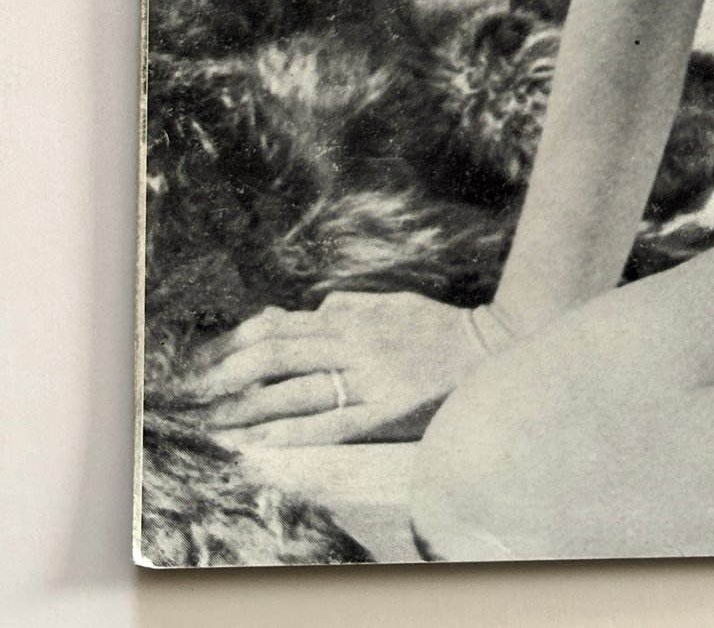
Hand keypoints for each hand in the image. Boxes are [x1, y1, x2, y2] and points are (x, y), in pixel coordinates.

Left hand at [180, 290, 494, 447]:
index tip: (203, 359)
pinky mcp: (385, 411)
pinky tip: (261, 441)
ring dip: (248, 408)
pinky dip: (293, 431)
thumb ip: (351, 304)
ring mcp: (368, 378)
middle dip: (227, 374)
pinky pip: (331, 423)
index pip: (279, 325)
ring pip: (296, 390)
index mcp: (352, 317)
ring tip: (212, 423)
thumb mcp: (394, 302)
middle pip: (276, 354)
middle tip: (191, 393)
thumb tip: (308, 309)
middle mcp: (353, 343)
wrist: (492, 348)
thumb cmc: (440, 328)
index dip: (235, 341)